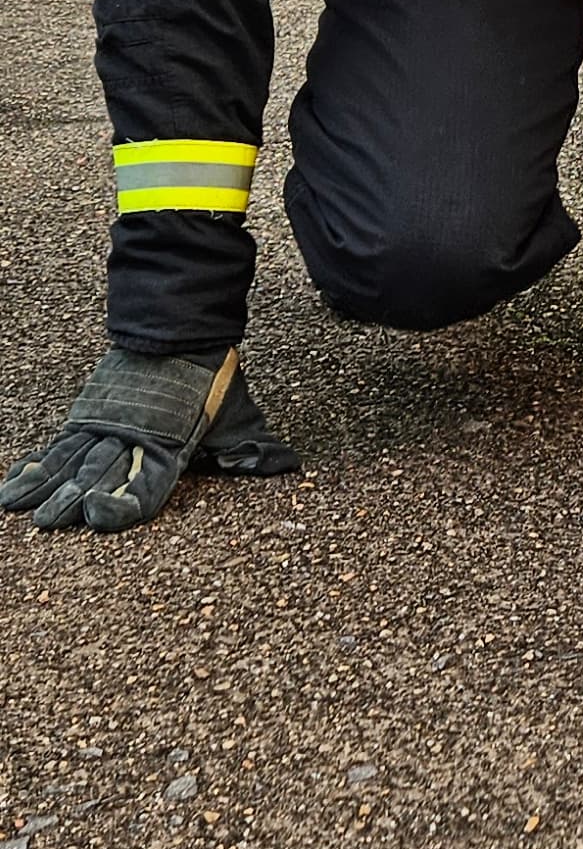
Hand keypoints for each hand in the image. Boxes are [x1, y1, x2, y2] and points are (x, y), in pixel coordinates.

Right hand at [0, 350, 297, 536]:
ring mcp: (105, 424)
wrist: (181, 326)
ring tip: (16, 508)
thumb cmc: (212, 379)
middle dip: (70, 499)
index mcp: (169, 444)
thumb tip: (288, 466)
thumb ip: (253, 448)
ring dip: (42, 485)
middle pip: (96, 471)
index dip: (120, 501)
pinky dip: (33, 464)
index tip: (98, 517)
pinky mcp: (87, 413)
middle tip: (46, 522)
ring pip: (68, 458)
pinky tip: (11, 485)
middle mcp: (132, 436)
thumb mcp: (238, 414)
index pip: (143, 482)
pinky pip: (56, 443)